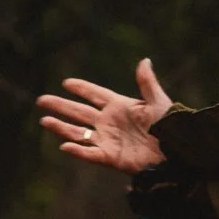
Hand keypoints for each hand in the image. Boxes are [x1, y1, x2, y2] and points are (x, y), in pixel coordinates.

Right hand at [37, 58, 171, 174]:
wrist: (176, 152)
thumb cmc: (170, 127)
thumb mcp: (158, 102)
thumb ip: (147, 83)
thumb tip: (144, 60)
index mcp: (120, 106)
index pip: (96, 95)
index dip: (82, 88)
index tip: (66, 82)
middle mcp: (109, 122)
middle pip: (80, 112)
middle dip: (61, 106)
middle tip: (41, 100)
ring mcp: (108, 140)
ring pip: (79, 132)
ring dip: (61, 127)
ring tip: (44, 120)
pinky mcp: (111, 157)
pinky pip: (90, 153)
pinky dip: (78, 150)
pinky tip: (65, 144)